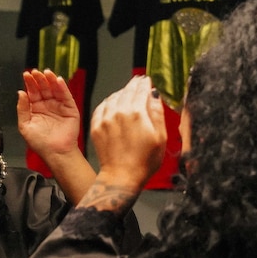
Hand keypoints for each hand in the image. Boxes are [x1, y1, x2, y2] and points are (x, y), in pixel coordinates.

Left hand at [17, 69, 80, 157]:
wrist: (55, 152)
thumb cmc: (40, 143)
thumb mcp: (25, 125)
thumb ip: (22, 108)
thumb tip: (20, 93)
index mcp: (36, 109)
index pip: (32, 92)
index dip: (30, 83)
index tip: (26, 75)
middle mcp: (47, 106)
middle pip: (43, 88)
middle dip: (39, 79)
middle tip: (35, 72)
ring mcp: (59, 106)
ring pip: (55, 89)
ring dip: (51, 80)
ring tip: (46, 73)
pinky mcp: (70, 109)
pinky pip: (66, 96)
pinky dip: (63, 88)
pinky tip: (58, 80)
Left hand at [90, 76, 166, 190]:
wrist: (122, 177)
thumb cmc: (144, 161)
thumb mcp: (160, 137)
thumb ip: (157, 112)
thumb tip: (154, 94)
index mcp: (137, 113)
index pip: (141, 90)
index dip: (145, 83)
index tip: (147, 80)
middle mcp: (119, 112)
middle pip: (127, 91)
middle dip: (134, 85)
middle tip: (138, 80)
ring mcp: (106, 119)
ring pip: (113, 97)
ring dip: (121, 92)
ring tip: (127, 91)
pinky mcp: (96, 127)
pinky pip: (101, 107)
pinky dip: (108, 102)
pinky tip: (112, 103)